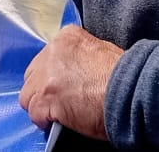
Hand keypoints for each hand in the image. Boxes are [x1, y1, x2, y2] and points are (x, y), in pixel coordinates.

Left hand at [19, 25, 122, 140]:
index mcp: (67, 37)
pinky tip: (60, 121)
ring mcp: (47, 75)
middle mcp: (53, 51)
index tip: (64, 84)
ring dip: (41, 105)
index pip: (47, 57)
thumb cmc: (123, 75)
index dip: (53, 75)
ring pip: (28, 95)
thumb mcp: (101, 50)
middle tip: (59, 100)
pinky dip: (45, 120)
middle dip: (42, 88)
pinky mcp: (46, 98)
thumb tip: (72, 71)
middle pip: (33, 74)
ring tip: (59, 113)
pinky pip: (35, 113)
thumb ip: (80, 55)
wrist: (130, 91)